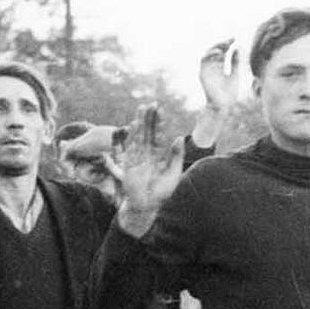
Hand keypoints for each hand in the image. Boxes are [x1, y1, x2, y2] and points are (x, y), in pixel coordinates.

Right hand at [118, 104, 184, 235]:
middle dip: (150, 118)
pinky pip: (131, 145)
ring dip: (141, 122)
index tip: (161, 108)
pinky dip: (132, 135)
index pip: (159, 134)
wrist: (147, 205)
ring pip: (140, 135)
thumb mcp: (173, 173)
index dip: (160, 122)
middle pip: (149, 131)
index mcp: (160, 155)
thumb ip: (176, 156)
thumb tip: (179, 137)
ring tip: (142, 107)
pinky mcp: (130, 163)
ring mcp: (138, 156)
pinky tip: (134, 124)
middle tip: (152, 103)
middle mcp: (148, 153)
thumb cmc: (161, 193)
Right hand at [198, 39, 240, 111]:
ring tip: (225, 44)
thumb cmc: (230, 93)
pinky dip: (210, 54)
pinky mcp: (202, 73)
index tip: (235, 39)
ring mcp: (207, 69)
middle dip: (223, 43)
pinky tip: (220, 53)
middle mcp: (212, 66)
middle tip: (231, 39)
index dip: (228, 44)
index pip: (223, 52)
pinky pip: (203, 60)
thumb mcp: (236, 74)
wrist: (223, 105)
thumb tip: (237, 47)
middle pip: (216, 50)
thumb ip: (236, 61)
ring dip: (216, 47)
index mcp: (220, 66)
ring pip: (208, 53)